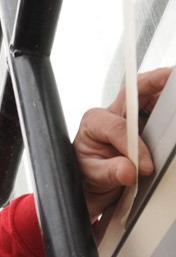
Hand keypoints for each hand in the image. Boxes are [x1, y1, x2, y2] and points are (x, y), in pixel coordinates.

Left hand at [73, 67, 171, 219]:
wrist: (92, 180)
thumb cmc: (89, 171)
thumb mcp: (93, 175)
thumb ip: (109, 172)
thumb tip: (127, 170)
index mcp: (95, 122)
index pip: (119, 127)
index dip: (135, 146)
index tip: (147, 166)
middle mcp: (111, 114)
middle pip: (133, 92)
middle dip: (153, 81)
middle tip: (172, 76)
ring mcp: (128, 117)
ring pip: (147, 95)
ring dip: (164, 91)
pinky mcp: (142, 123)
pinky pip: (156, 109)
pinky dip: (169, 106)